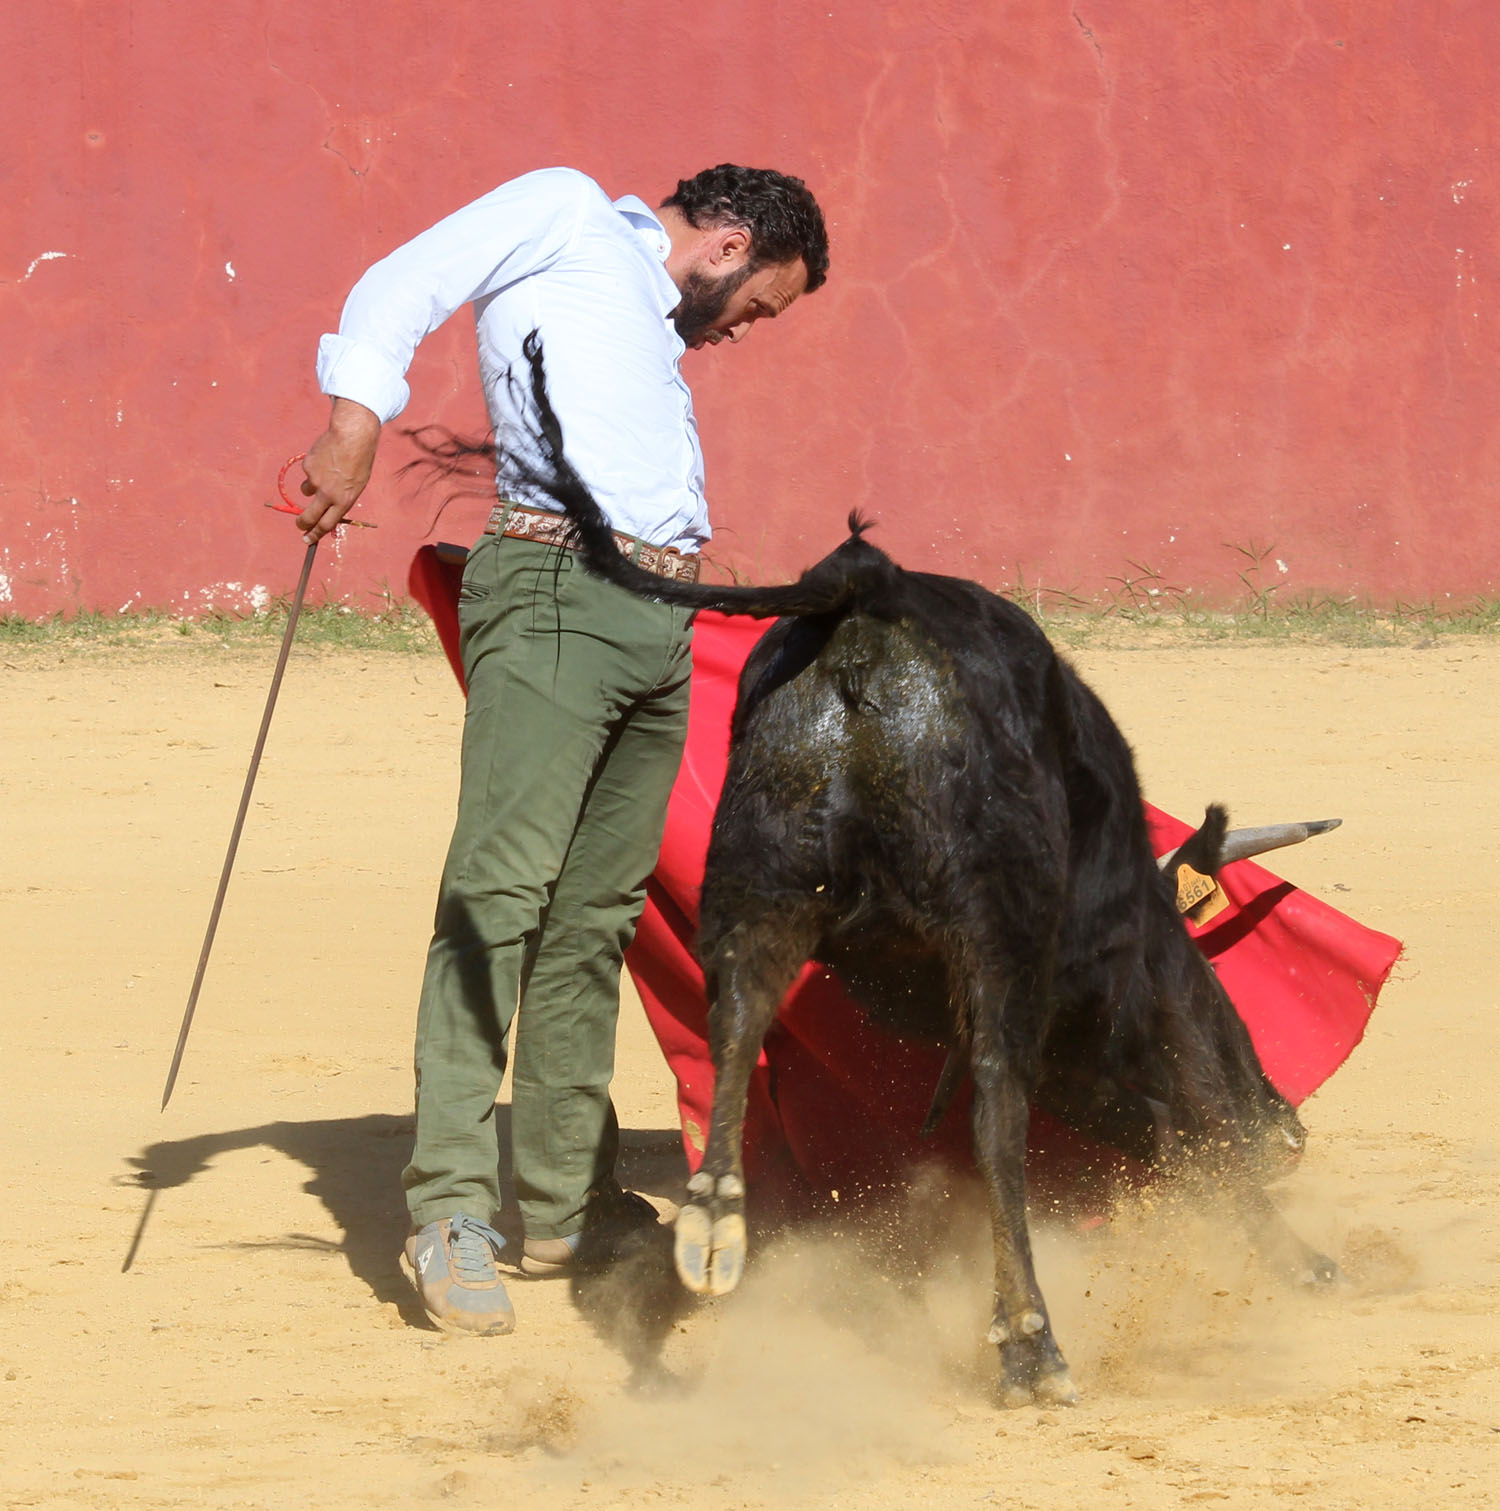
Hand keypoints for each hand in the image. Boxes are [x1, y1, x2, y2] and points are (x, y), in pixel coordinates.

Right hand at [297, 398, 381, 540]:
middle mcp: (328, 493)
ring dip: (312, 486)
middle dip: (302, 524)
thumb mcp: (356, 485)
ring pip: (307, 490)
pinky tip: (325, 457)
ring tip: (327, 471)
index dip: (315, 535)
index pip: (326, 525)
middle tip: (299, 525)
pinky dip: (314, 468)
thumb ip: (341, 499)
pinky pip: (308, 472)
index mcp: (344, 501)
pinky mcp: (308, 467)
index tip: (308, 540)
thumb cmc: (358, 462)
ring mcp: (316, 480)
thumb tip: (327, 512)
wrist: (351, 436)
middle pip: (309, 516)